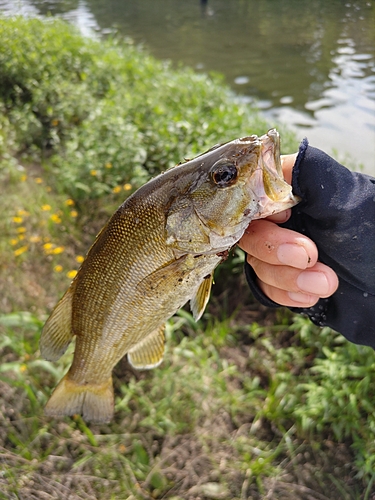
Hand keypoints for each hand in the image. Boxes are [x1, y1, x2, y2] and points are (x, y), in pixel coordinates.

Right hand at [238, 154, 338, 307]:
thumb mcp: (348, 200)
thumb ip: (310, 175)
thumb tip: (273, 161)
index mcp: (296, 191)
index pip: (254, 191)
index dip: (260, 208)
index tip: (285, 218)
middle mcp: (284, 218)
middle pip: (250, 230)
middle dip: (276, 248)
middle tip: (310, 257)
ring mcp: (281, 250)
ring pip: (256, 262)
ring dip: (287, 277)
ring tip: (327, 283)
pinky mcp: (283, 279)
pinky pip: (264, 287)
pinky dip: (284, 294)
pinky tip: (311, 297)